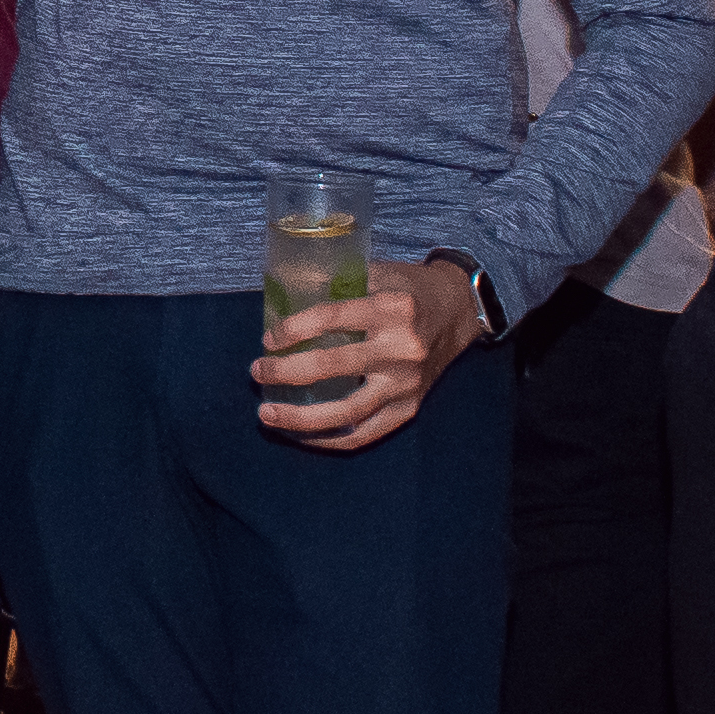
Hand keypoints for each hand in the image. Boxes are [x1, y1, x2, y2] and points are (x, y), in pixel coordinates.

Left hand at [252, 256, 484, 451]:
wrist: (458, 312)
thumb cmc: (408, 289)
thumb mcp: (378, 274)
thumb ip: (336, 285)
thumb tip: (281, 300)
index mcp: (391, 308)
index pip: (331, 318)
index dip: (292, 329)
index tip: (268, 339)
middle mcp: (401, 348)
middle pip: (332, 366)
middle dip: (285, 372)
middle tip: (256, 371)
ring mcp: (407, 383)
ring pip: (346, 410)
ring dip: (300, 417)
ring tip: (267, 415)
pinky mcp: (410, 407)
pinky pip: (366, 433)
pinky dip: (332, 439)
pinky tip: (303, 436)